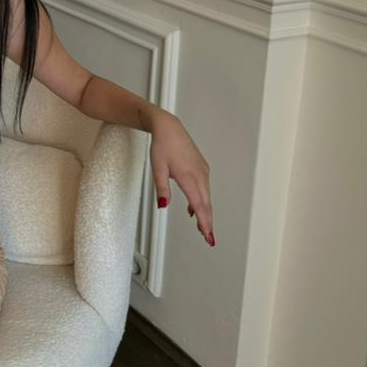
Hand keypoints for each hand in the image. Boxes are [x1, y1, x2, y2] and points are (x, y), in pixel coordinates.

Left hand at [149, 111, 214, 246]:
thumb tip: (162, 206)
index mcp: (188, 177)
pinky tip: (194, 207)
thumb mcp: (157, 168)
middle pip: (206, 204)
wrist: (169, 128)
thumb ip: (161, 188)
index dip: (204, 223)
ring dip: (205, 212)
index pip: (199, 206)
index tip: (208, 237)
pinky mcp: (202, 167)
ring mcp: (202, 171)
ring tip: (202, 228)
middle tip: (208, 239)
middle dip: (207, 222)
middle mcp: (199, 175)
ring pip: (206, 196)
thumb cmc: (162, 146)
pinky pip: (204, 188)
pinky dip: (202, 200)